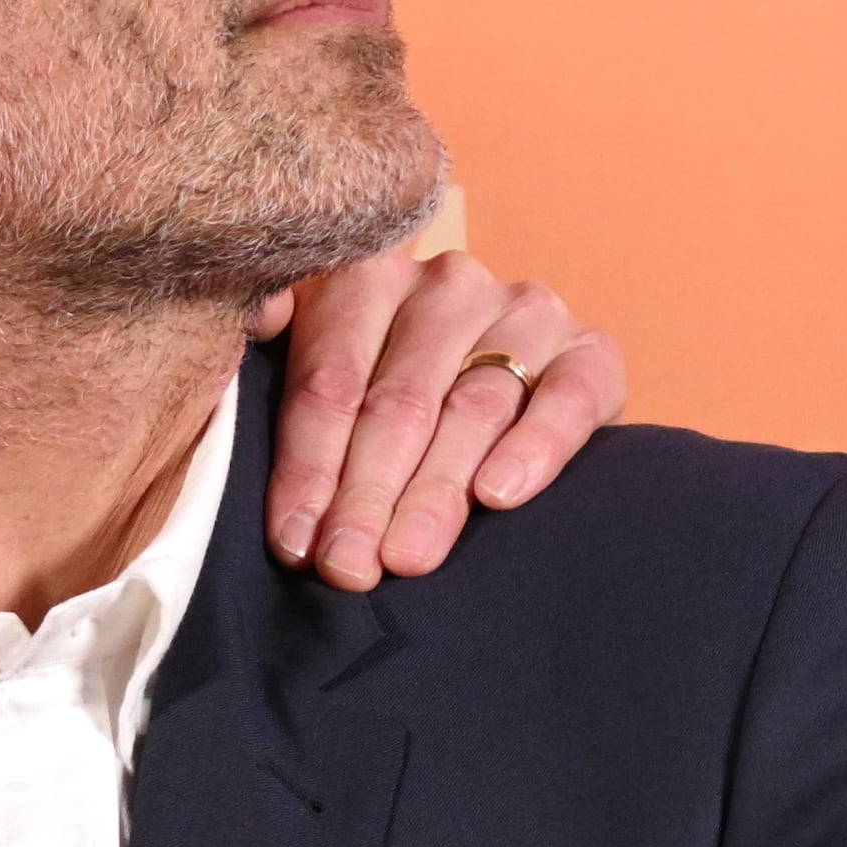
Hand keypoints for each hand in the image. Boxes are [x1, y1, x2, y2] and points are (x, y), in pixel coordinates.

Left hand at [255, 248, 625, 591]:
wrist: (516, 396)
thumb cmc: (389, 401)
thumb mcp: (325, 371)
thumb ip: (282, 350)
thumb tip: (255, 320)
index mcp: (365, 281)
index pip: (328, 383)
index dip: (309, 467)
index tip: (295, 542)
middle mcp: (447, 284)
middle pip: (398, 401)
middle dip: (367, 494)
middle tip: (348, 566)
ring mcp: (524, 311)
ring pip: (473, 407)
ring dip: (437, 490)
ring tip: (407, 558)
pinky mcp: (591, 350)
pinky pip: (565, 397)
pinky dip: (533, 449)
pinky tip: (499, 496)